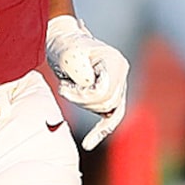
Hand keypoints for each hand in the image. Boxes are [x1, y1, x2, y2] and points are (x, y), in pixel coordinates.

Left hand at [45, 14, 130, 147]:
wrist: (62, 40)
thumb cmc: (64, 46)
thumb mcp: (68, 58)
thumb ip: (83, 77)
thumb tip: (94, 94)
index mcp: (115, 62)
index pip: (104, 92)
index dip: (82, 95)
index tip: (64, 86)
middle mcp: (122, 73)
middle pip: (107, 104)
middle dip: (82, 102)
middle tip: (63, 88)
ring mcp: (119, 84)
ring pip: (107, 111)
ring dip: (84, 106)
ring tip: (68, 89)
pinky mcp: (112, 95)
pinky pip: (111, 118)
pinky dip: (101, 131)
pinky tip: (88, 144)